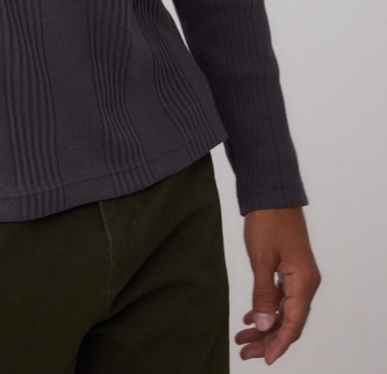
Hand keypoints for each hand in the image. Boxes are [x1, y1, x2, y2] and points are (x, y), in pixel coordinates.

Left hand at [235, 206, 319, 363]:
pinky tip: (251, 318)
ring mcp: (299, 275)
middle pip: (290, 321)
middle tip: (245, 352)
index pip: (294, 323)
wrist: (272, 192)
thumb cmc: (268, 220)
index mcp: (304, 281)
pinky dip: (267, 309)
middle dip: (268, 340)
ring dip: (266, 326)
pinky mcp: (290, 268)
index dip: (279, 344)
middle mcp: (306, 282)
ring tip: (243, 340)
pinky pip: (281, 297)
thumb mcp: (262, 259)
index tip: (264, 360)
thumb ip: (264, 294)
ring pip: (284, 310)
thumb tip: (265, 326)